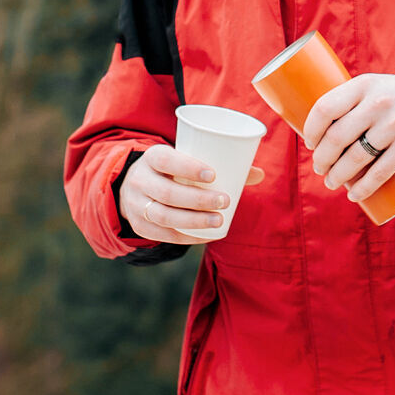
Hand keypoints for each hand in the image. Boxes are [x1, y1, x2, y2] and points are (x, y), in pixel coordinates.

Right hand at [118, 143, 265, 243]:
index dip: (188, 167)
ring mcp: (137, 205)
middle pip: (167, 193)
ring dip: (194, 221)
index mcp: (152, 157)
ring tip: (219, 220)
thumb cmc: (172, 170)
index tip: (214, 174)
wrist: (134, 185)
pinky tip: (207, 236)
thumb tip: (259, 173)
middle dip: (198, 200)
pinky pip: (164, 235)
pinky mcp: (141, 225)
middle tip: (225, 201)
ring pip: (164, 216)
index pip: (166, 160)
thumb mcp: (184, 160)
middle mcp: (140, 180)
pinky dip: (187, 236)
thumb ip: (220, 165)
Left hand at [301, 73, 394, 203]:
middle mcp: (378, 103)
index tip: (310, 143)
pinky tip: (354, 194)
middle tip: (319, 168)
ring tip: (331, 182)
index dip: (311, 130)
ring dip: (337, 176)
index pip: (325, 108)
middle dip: (322, 158)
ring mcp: (394, 126)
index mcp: (365, 84)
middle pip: (336, 137)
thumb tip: (323, 126)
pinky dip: (362, 188)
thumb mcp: (380, 86)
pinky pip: (379, 173)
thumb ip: (356, 100)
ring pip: (355, 158)